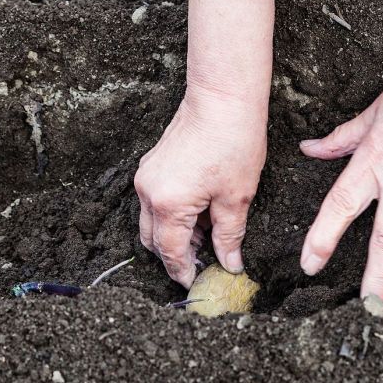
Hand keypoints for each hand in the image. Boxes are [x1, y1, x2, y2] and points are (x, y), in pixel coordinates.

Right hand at [135, 87, 266, 287]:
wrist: (222, 98)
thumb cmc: (233, 142)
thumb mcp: (236, 198)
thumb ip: (229, 236)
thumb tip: (230, 263)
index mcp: (168, 204)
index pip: (170, 252)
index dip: (184, 272)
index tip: (196, 284)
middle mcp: (149, 192)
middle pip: (153, 241)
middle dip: (176, 256)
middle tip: (203, 264)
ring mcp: (146, 177)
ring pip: (152, 222)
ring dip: (174, 235)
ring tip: (208, 235)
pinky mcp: (150, 165)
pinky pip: (154, 202)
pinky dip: (172, 215)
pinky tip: (199, 212)